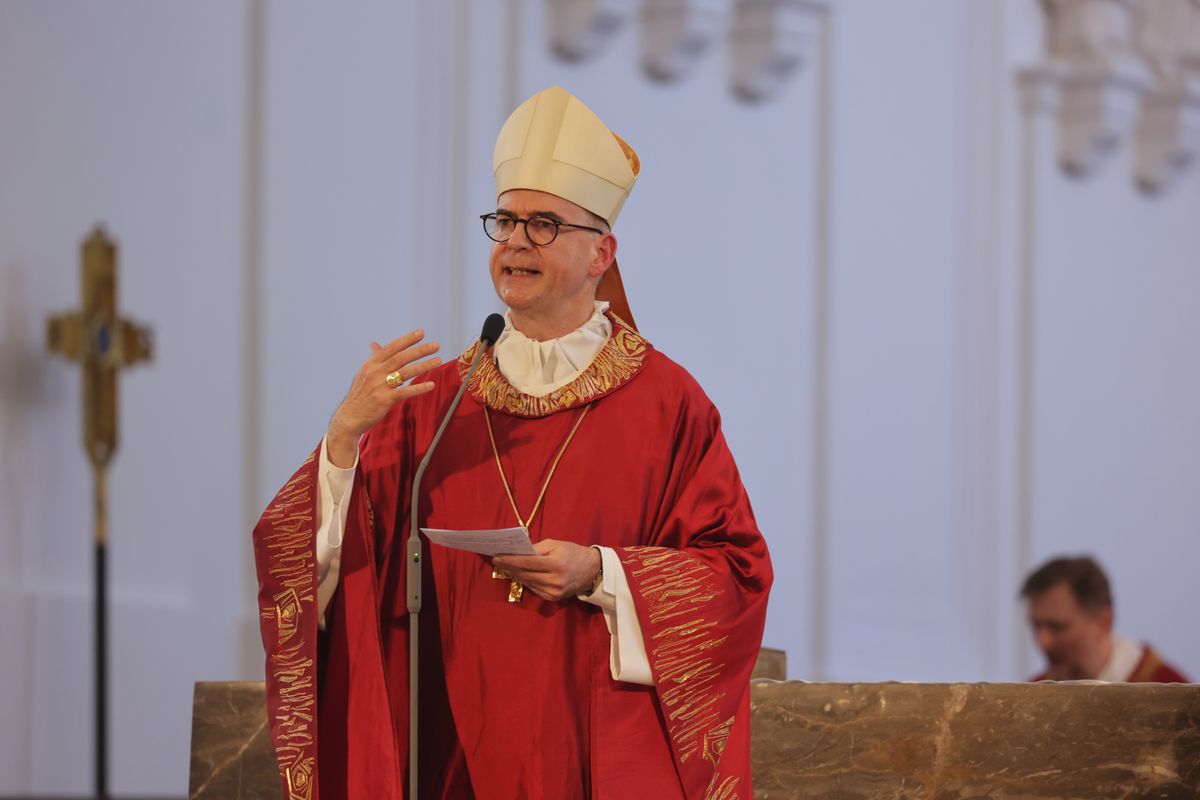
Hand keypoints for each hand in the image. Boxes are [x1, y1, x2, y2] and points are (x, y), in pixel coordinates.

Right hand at [327, 330, 440, 466]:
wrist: (349, 417)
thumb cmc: (360, 395)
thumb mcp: (364, 374)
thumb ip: (374, 359)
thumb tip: (374, 343)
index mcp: (371, 364)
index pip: (391, 348)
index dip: (407, 340)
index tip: (421, 333)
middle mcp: (375, 372)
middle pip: (401, 357)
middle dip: (420, 350)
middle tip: (436, 345)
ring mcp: (380, 386)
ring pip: (406, 372)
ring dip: (424, 366)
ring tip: (438, 361)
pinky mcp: (384, 400)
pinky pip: (405, 392)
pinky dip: (419, 388)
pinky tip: (431, 385)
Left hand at [492, 540, 600, 602]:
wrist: (592, 570)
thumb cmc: (572, 552)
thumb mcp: (555, 544)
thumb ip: (536, 549)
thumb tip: (517, 552)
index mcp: (555, 564)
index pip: (527, 562)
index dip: (510, 560)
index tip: (496, 557)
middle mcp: (554, 580)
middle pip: (525, 574)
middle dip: (510, 567)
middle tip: (497, 561)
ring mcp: (554, 592)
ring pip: (528, 583)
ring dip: (516, 574)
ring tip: (506, 567)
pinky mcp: (554, 598)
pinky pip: (534, 589)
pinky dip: (526, 581)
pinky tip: (520, 574)